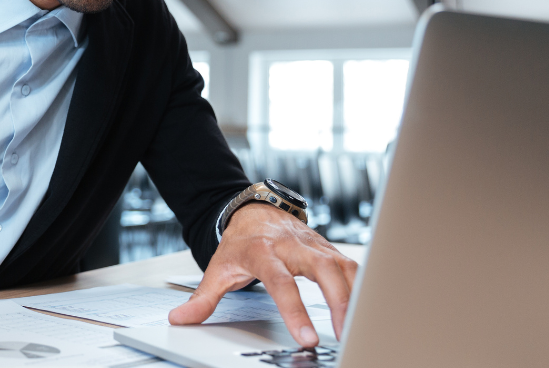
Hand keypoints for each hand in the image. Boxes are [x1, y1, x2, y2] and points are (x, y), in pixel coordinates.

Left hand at [168, 202, 357, 346]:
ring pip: (343, 266)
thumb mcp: (217, 268)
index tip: (307, 338)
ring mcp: (314, 245)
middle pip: (322, 270)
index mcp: (263, 251)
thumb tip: (180, 319)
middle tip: (344, 333)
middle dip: (338, 302)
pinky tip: (369, 308)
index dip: (294, 310)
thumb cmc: (239, 242)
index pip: (281, 283)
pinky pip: (352, 266)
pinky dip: (364, 286)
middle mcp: (292, 245)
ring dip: (356, 296)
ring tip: (361, 327)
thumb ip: (202, 298)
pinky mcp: (329, 249)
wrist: (254, 211)